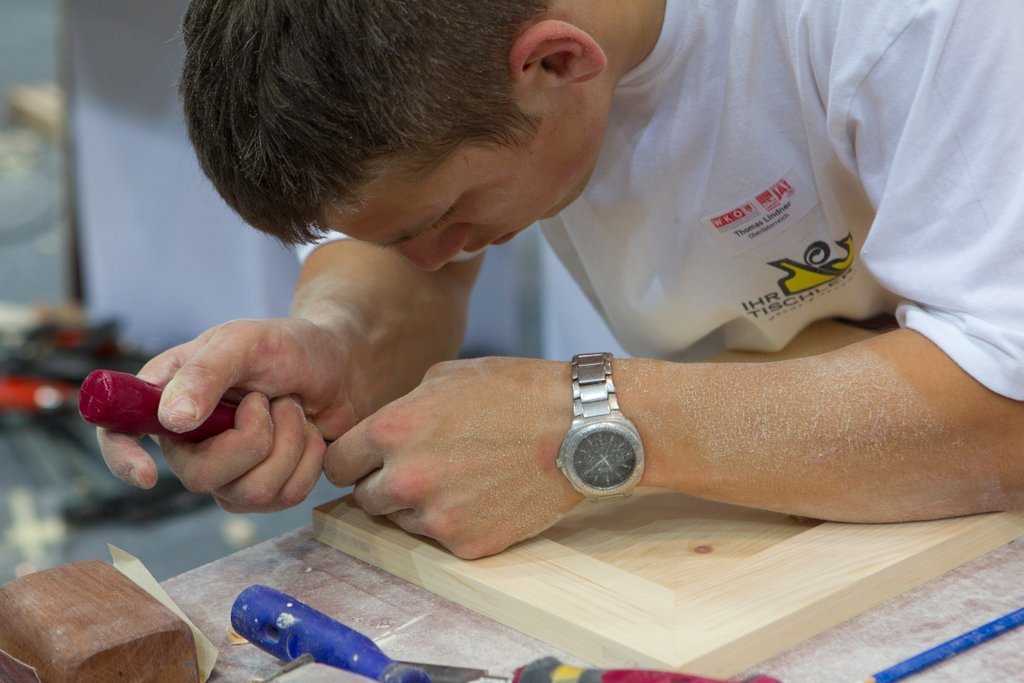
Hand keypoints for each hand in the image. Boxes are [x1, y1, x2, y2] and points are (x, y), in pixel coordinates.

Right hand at [98, 318, 366, 511]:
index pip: (118, 435)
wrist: (339, 364)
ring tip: (291, 408)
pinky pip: (286, 497)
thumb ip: (206, 373)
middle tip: (268, 399)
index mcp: (167, 399)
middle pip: (200, 478)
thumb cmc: (286, 346)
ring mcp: (228, 474)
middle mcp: (190, 443)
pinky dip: (309, 458)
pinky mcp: (266, 491)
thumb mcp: (244, 341)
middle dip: (251, 438)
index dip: (123, 460)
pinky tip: (309, 432)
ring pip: (251, 493)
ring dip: (288, 442)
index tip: (148, 475)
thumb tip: (170, 420)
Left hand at [324, 357, 582, 557]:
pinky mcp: (467, 545)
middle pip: (364, 498)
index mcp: (392, 431)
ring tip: (461, 477)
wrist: (580, 429)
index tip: (366, 462)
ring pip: (401, 521)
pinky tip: (485, 495)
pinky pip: (442, 538)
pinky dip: (456, 521)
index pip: (337, 464)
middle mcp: (406, 479)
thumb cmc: (516, 393)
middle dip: (383, 484)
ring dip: (418, 505)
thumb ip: (403, 408)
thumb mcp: (446, 377)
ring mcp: (436, 517)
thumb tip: (381, 433)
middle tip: (420, 468)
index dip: (352, 461)